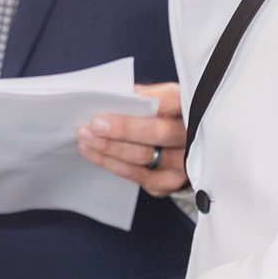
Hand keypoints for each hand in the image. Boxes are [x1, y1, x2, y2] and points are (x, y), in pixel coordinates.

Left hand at [77, 83, 188, 197]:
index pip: (172, 100)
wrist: (185, 152)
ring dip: (109, 148)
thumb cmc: (168, 119)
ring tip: (85, 138)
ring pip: (143, 157)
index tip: (116, 99)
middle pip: (158, 133)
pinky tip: (94, 154)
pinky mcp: (168, 183)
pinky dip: (111, 163)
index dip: (145, 99)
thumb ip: (146, 96)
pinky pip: (137, 176)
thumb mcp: (164, 101)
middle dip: (123, 129)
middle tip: (95, 125)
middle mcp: (192, 138)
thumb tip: (114, 95)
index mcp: (191, 108)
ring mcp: (183, 164)